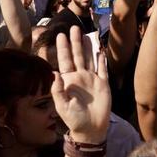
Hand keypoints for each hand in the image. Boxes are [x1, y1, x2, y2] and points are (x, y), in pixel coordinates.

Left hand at [51, 26, 110, 143]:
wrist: (91, 129)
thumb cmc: (74, 119)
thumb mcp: (62, 106)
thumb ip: (57, 90)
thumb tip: (54, 72)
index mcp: (68, 80)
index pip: (65, 60)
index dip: (63, 48)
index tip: (60, 35)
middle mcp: (80, 77)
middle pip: (77, 55)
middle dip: (75, 42)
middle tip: (73, 28)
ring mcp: (92, 79)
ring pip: (89, 59)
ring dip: (88, 47)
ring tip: (86, 34)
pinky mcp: (103, 84)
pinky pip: (102, 69)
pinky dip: (102, 60)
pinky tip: (100, 50)